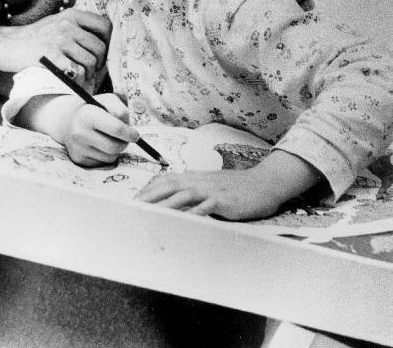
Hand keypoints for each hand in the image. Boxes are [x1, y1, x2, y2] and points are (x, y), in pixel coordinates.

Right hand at [0, 8, 111, 78]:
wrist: (6, 44)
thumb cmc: (34, 37)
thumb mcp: (57, 23)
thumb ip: (77, 27)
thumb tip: (102, 42)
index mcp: (72, 15)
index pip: (105, 25)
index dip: (109, 41)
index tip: (103, 53)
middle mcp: (68, 25)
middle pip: (100, 47)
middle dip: (100, 63)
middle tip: (93, 71)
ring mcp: (60, 40)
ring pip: (90, 61)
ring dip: (89, 74)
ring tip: (82, 78)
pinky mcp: (51, 56)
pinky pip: (76, 71)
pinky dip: (77, 79)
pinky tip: (71, 80)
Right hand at [63, 93, 138, 166]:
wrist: (68, 121)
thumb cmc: (94, 109)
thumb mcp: (106, 100)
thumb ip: (120, 108)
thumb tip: (127, 126)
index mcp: (87, 115)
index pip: (116, 128)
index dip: (130, 132)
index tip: (136, 134)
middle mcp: (80, 133)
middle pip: (115, 146)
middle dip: (125, 143)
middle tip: (128, 138)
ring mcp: (79, 148)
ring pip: (111, 156)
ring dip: (117, 149)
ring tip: (111, 138)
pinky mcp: (79, 159)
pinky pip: (103, 162)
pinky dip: (107, 155)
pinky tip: (101, 145)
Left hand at [135, 167, 282, 220]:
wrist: (264, 183)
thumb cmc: (237, 187)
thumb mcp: (212, 185)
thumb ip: (194, 189)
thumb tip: (175, 196)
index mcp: (195, 178)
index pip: (166, 181)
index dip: (149, 190)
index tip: (134, 200)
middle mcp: (199, 181)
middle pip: (168, 185)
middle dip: (149, 196)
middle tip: (133, 207)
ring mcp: (211, 190)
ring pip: (182, 195)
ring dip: (164, 204)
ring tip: (149, 214)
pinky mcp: (224, 200)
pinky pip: (206, 206)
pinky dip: (193, 212)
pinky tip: (183, 220)